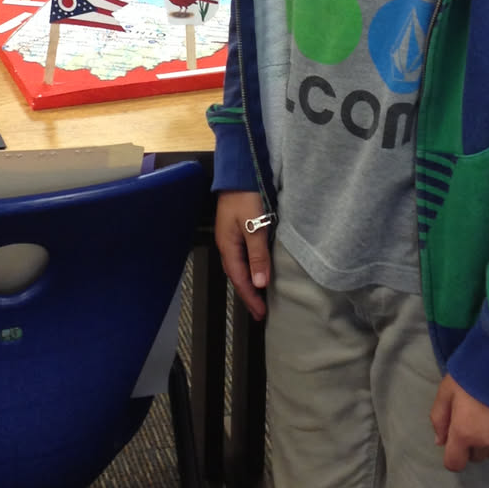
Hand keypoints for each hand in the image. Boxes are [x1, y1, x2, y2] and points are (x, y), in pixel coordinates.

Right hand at [215, 191, 271, 320]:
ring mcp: (231, 237)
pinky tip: (257, 271)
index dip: (250, 297)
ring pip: (239, 267)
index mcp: (228, 246)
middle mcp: (227, 244)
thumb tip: (259, 283)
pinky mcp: (238, 230)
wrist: (239, 173)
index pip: (240, 279)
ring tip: (259, 297)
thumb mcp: (254, 226)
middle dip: (248, 294)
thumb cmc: (246, 197)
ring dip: (248, 283)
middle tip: (260, 312)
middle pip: (237, 276)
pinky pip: (243, 256)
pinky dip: (250, 268)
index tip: (261, 314)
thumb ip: (257, 255)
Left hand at [431, 375, 488, 473]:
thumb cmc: (473, 373)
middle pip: (477, 458)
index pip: (455, 464)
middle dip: (473, 445)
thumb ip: (439, 418)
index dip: (454, 454)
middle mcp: (486, 442)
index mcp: (463, 433)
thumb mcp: (446, 391)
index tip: (458, 440)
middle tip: (477, 421)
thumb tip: (440, 442)